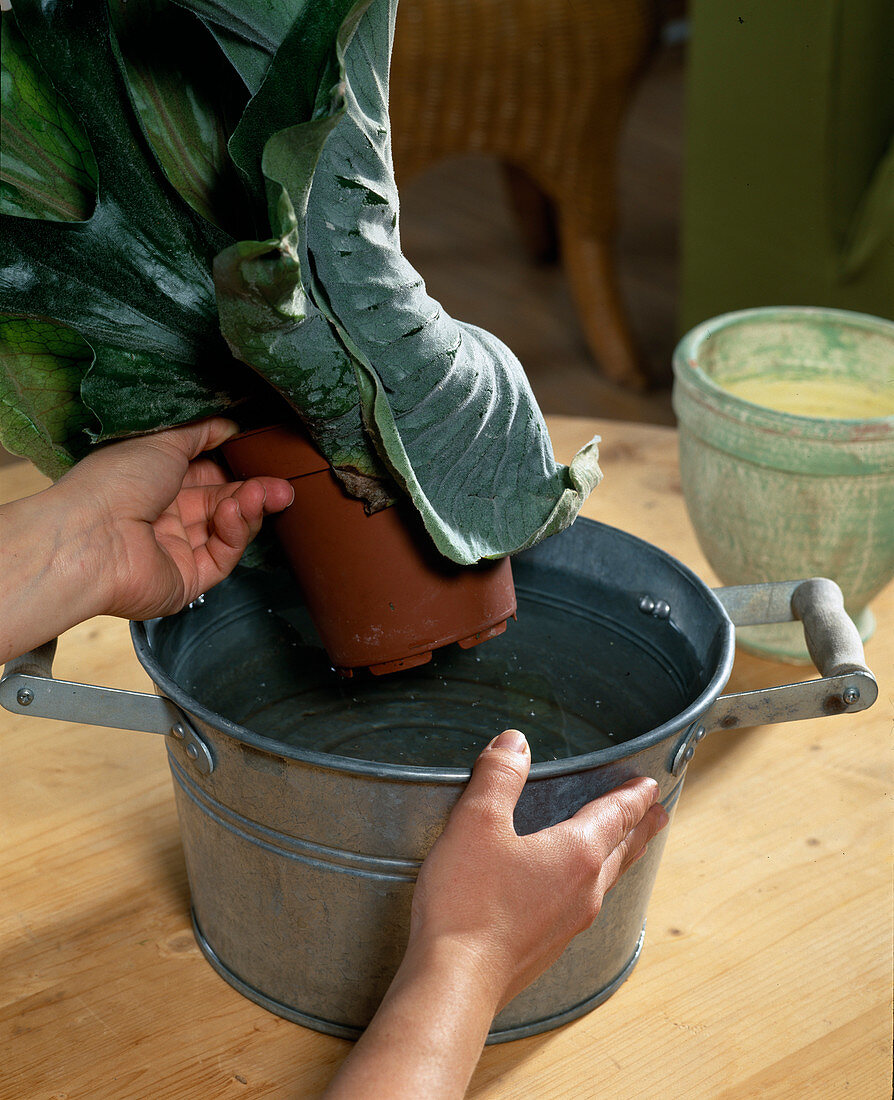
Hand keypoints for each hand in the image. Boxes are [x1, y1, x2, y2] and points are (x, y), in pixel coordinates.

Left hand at [54, 417, 293, 620]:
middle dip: (254, 490)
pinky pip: (222, 556)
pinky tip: (235, 512)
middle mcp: (164, 515)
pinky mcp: (187, 580)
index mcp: (153, 481)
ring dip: (249, 508)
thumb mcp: (162, 439)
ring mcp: (176, 550)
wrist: (90, 537)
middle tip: (282, 483)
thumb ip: (201, 430)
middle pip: (222, 501)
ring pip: (227, 529)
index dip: (236, 465)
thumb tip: (230, 424)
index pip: (206, 473)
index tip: (262, 456)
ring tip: (268, 494)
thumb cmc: (115, 481)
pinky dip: (235, 533)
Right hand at [324, 730, 668, 1098]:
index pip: (617, 815)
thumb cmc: (468, 902)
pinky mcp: (547, 947)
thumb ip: (498, 776)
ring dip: (620, 856)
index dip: (633, 796)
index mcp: (577, 853)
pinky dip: (592, 884)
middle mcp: (584, 890)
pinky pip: (583, 905)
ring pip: (607, 880)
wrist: (456, 980)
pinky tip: (573, 892)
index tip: (651, 786)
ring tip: (624, 847)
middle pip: (623, 849)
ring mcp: (569, 923)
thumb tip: (514, 742)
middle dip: (640, 827)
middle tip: (657, 814)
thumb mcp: (476, 821)